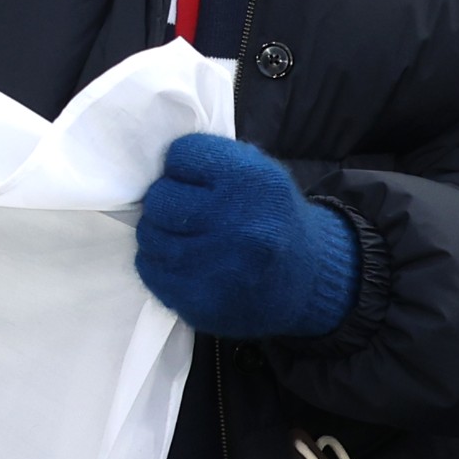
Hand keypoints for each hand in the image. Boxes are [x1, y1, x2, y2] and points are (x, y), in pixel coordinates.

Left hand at [134, 131, 359, 341]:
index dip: (182, 166)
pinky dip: (160, 263)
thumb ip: (211, 160)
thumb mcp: (259, 170)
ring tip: (186, 236)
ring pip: (150, 236)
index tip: (195, 179)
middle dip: (167, 200)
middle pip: (160, 199)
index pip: (180, 156)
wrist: (308, 280)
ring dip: (160, 233)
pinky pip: (151, 271)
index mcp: (254, 183)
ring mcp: (218, 269)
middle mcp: (237, 225)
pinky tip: (185, 261)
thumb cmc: (274, 217)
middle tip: (185, 210)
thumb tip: (158, 167)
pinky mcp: (201, 303)